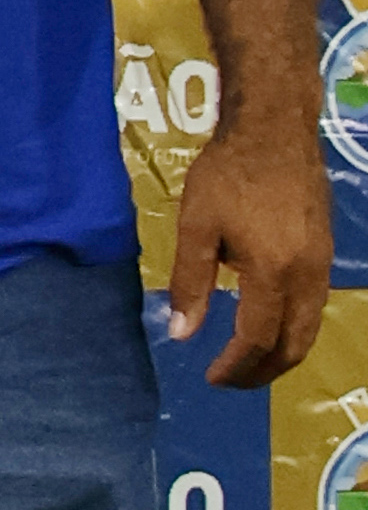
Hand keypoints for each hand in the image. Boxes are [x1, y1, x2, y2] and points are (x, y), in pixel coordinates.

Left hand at [164, 111, 331, 388]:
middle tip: (230, 380)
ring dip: (280, 354)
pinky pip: (315, 306)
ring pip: (310, 329)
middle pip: (294, 344)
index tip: (211, 378)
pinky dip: (293, 328)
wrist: (275, 129)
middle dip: (263, 371)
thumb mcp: (196, 226)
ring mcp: (323, 264)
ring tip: (247, 361)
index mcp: (273, 271)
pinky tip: (267, 324)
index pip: (258, 338)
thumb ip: (191, 283)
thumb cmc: (228, 174)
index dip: (236, 366)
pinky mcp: (326, 251)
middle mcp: (308, 275)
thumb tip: (183, 334)